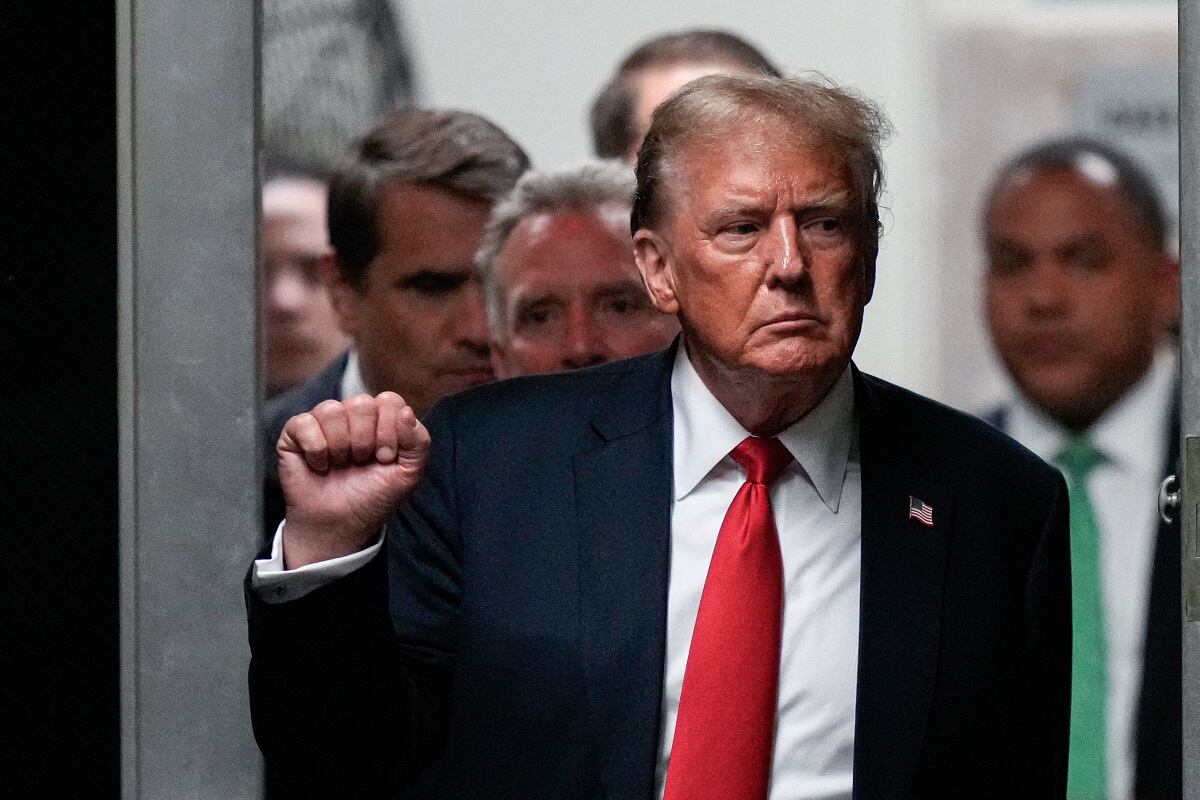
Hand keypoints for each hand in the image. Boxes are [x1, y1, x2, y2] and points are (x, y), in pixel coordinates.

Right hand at [278, 392, 429, 567]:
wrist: (339, 525)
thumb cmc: (372, 497)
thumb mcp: (408, 475)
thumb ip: (418, 442)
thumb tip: (406, 412)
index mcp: (380, 419)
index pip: (389, 401)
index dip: (389, 431)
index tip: (385, 459)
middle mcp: (351, 415)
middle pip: (361, 403)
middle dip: (365, 440)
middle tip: (361, 462)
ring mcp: (322, 422)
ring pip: (332, 410)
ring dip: (340, 445)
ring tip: (340, 464)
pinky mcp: (295, 433)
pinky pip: (304, 423)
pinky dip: (316, 449)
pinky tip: (320, 465)